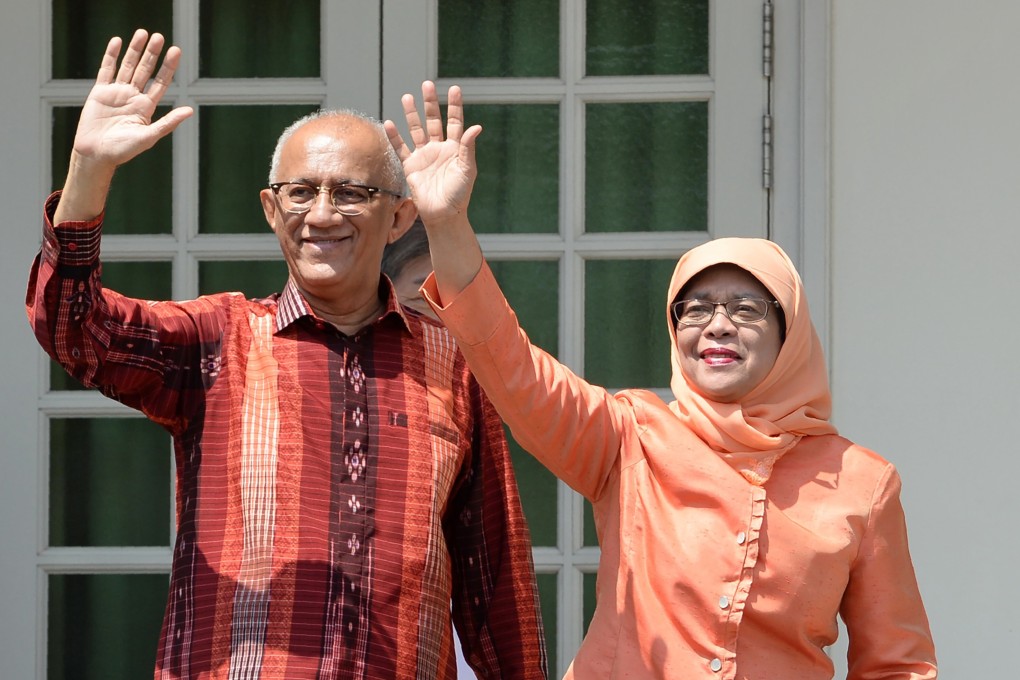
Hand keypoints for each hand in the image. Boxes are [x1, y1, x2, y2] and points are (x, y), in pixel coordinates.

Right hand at [73, 29, 192, 170]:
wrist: (96, 154)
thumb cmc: (123, 150)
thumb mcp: (149, 136)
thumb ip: (168, 122)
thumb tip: (190, 111)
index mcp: (146, 107)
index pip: (160, 82)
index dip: (168, 67)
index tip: (176, 51)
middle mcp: (133, 97)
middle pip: (144, 70)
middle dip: (152, 54)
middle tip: (159, 37)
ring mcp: (116, 93)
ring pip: (127, 66)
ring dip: (135, 50)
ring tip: (143, 33)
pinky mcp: (99, 92)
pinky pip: (106, 70)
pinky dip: (111, 55)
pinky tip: (117, 41)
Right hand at [384, 81, 481, 225]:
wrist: (443, 215)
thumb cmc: (459, 195)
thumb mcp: (467, 170)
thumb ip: (467, 147)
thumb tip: (476, 126)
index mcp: (455, 148)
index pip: (454, 122)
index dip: (454, 106)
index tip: (454, 89)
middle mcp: (439, 149)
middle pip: (434, 121)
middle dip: (430, 103)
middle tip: (427, 85)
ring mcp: (424, 156)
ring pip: (416, 130)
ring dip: (412, 114)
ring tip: (407, 97)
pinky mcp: (411, 167)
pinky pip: (401, 148)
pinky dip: (395, 137)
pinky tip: (390, 123)